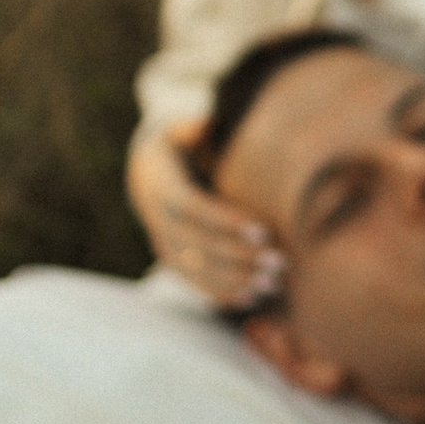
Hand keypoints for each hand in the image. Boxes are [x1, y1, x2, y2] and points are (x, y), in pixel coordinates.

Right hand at [127, 122, 281, 306]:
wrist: (145, 166)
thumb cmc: (178, 141)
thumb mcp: (181, 128)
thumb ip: (197, 127)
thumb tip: (210, 123)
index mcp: (160, 182)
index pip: (193, 207)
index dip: (226, 221)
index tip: (264, 231)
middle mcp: (155, 216)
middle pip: (197, 243)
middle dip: (239, 256)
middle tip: (279, 262)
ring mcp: (160, 240)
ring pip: (195, 268)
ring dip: (233, 279)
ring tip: (272, 285)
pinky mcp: (169, 256)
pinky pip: (191, 280)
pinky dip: (219, 292)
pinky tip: (249, 300)